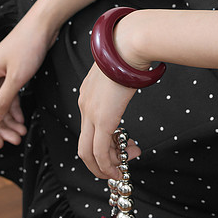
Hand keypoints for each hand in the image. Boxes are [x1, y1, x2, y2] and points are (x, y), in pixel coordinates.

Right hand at [0, 14, 57, 147]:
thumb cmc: (28, 46)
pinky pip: (8, 96)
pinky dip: (14, 109)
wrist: (42, 25)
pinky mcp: (11, 73)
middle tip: (14, 141)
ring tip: (21, 134)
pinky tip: (22, 120)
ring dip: (9, 121)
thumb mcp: (16, 77)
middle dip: (0, 128)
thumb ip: (3, 100)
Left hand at [77, 63, 140, 178]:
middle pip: (84, 145)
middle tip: (120, 164)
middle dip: (101, 161)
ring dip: (107, 165)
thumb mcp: (119, 72)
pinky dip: (107, 166)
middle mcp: (84, 106)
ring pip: (89, 153)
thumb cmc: (127, 54)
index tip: (121, 146)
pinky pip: (100, 152)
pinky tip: (118, 171)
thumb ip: (119, 83)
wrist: (127, 47)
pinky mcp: (102, 120)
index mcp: (87, 95)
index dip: (103, 143)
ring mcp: (90, 114)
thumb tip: (133, 79)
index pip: (88, 128)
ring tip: (126, 164)